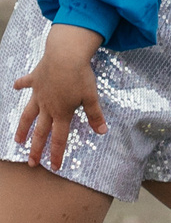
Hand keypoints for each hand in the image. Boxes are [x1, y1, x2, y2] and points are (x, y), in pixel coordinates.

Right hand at [11, 24, 105, 169]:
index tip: (54, 167)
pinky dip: (20, 84)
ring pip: (28, 114)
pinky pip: (26, 83)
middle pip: (41, 132)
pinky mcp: (34, 79)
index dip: (57, 154)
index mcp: (62, 113)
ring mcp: (38, 94)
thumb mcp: (91, 97)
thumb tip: (102, 132)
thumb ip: (95, 116)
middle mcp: (47, 107)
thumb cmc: (80, 76)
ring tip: (17, 140)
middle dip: (36, 149)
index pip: (60, 138)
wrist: (65, 55)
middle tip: (32, 163)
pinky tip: (15, 86)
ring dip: (22, 128)